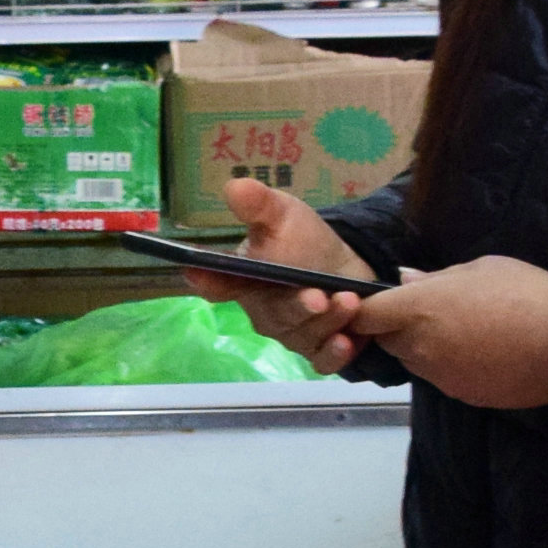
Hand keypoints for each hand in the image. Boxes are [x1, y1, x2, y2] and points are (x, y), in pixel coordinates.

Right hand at [181, 177, 370, 374]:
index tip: (197, 273)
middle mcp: (264, 312)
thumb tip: (234, 186)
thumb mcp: (284, 216)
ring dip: (326, 322)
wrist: (348, 265)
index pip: (219, 282)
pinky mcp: (319, 350)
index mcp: (246, 279)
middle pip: (274, 316)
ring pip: (303, 335)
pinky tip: (346, 342)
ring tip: (350, 301)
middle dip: (297, 308)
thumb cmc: (306, 242)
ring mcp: (291, 334)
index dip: (208, 281)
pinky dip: (333, 355)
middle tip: (317, 296)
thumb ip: (260, 206)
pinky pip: (321, 361)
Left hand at [347, 255, 547, 409]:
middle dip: (397, 327)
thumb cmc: (525, 293)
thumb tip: (406, 280)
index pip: (364, 315)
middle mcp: (419, 346)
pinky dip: (450, 365)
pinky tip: (480, 351)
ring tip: (462, 330)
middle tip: (431, 311)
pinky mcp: (460, 395)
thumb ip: (436, 277)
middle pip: (387, 340)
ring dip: (424, 347)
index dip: (364, 309)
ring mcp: (438, 376)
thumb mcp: (482, 268)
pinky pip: (441, 377)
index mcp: (418, 309)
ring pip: (414, 360)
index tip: (375, 303)